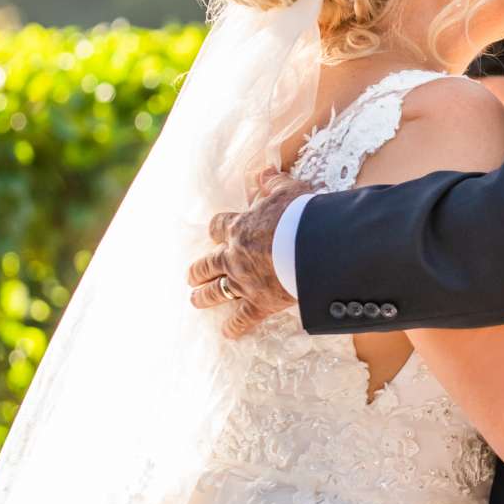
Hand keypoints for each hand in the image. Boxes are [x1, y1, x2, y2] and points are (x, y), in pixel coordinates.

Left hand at [188, 169, 307, 336]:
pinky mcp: (259, 302)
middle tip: (191, 275)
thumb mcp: (289, 191)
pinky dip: (235, 325)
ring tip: (195, 299)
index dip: (217, 230)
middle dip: (198, 270)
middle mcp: (235, 256)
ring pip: (215, 291)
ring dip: (203, 296)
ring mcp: (244, 281)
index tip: (216, 232)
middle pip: (208, 263)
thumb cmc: (301, 217)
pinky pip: (242, 317)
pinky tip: (228, 332)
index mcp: (240, 228)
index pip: (219, 227)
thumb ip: (274, 182)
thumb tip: (265, 171)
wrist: (312, 248)